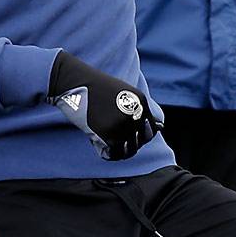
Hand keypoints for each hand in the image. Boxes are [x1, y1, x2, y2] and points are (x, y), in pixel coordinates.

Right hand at [47, 50, 161, 160]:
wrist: (74, 81)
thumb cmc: (96, 88)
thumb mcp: (124, 92)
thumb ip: (138, 108)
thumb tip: (160, 127)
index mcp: (141, 102)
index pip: (152, 130)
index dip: (142, 137)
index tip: (130, 137)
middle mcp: (134, 113)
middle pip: (140, 141)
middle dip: (130, 145)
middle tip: (116, 142)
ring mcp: (122, 124)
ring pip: (129, 150)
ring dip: (120, 152)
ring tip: (109, 147)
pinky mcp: (107, 133)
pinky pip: (114, 153)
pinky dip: (108, 154)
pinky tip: (102, 149)